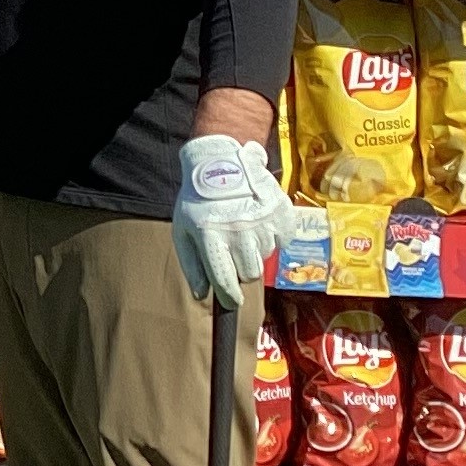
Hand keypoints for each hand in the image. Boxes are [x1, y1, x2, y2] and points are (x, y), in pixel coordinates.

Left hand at [171, 134, 300, 307]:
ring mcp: (262, 222)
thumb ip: (192, 265)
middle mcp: (238, 230)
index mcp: (210, 236)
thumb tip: (202, 294)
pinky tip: (257, 220)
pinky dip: (271, 235)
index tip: (232, 302)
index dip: (229, 297)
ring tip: (242, 228)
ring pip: (264, 257)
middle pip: (250, 273)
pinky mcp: (281, 214)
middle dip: (241, 268)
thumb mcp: (183, 231)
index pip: (224, 280)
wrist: (221, 163)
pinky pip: (281, 241)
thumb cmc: (199, 202)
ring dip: (255, 249)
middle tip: (233, 250)